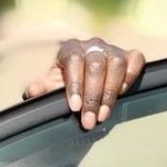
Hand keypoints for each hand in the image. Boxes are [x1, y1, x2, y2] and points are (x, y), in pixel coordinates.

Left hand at [23, 38, 145, 130]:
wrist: (86, 73)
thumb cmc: (67, 80)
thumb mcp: (53, 83)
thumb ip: (42, 87)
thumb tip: (31, 92)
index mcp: (70, 48)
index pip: (74, 61)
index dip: (75, 84)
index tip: (75, 107)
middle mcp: (92, 45)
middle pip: (96, 65)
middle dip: (93, 96)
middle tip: (89, 121)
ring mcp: (112, 49)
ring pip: (116, 64)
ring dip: (111, 92)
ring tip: (103, 115)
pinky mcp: (130, 55)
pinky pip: (135, 60)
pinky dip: (131, 75)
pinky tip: (123, 93)